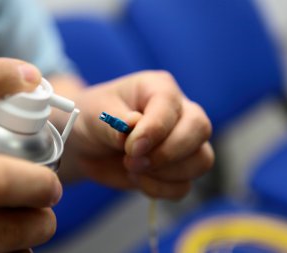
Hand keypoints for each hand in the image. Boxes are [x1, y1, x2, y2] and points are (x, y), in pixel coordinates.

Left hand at [63, 70, 213, 199]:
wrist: (86, 144)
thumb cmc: (93, 119)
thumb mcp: (96, 114)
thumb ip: (115, 122)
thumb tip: (134, 126)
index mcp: (159, 88)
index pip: (171, 106)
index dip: (154, 130)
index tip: (130, 148)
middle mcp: (178, 112)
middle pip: (200, 129)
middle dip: (167, 153)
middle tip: (131, 161)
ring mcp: (182, 142)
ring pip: (201, 160)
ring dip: (165, 173)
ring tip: (132, 168)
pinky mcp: (176, 169)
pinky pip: (184, 186)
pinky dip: (160, 189)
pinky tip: (138, 180)